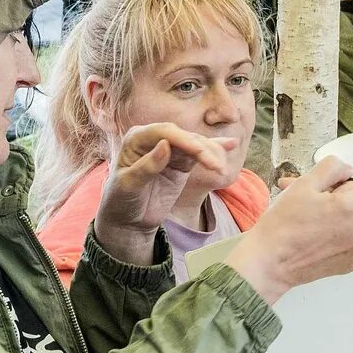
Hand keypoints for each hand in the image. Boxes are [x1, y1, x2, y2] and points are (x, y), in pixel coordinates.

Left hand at [92, 122, 235, 264]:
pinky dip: (215, 150)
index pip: (163, 132)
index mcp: (136, 138)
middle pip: (183, 137)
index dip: (183, 139)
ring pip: (195, 145)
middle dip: (201, 149)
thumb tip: (165, 145)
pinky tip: (232, 144)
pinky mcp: (181, 162)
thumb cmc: (120, 200)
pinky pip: (200, 154)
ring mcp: (170, 150)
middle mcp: (154, 139)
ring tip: (221, 169)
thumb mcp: (128, 186)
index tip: (199, 151)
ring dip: (211, 154)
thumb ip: (146, 166)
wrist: (128, 220)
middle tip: (216, 166)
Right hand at [223, 158, 352, 302]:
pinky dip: (332, 238)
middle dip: (331, 201)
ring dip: (331, 219)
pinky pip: (345, 242)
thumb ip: (331, 168)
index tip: (314, 194)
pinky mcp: (349, 264)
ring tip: (304, 222)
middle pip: (352, 204)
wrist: (268, 263)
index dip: (332, 185)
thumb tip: (348, 170)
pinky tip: (311, 239)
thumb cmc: (282, 225)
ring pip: (348, 223)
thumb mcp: (303, 184)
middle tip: (304, 205)